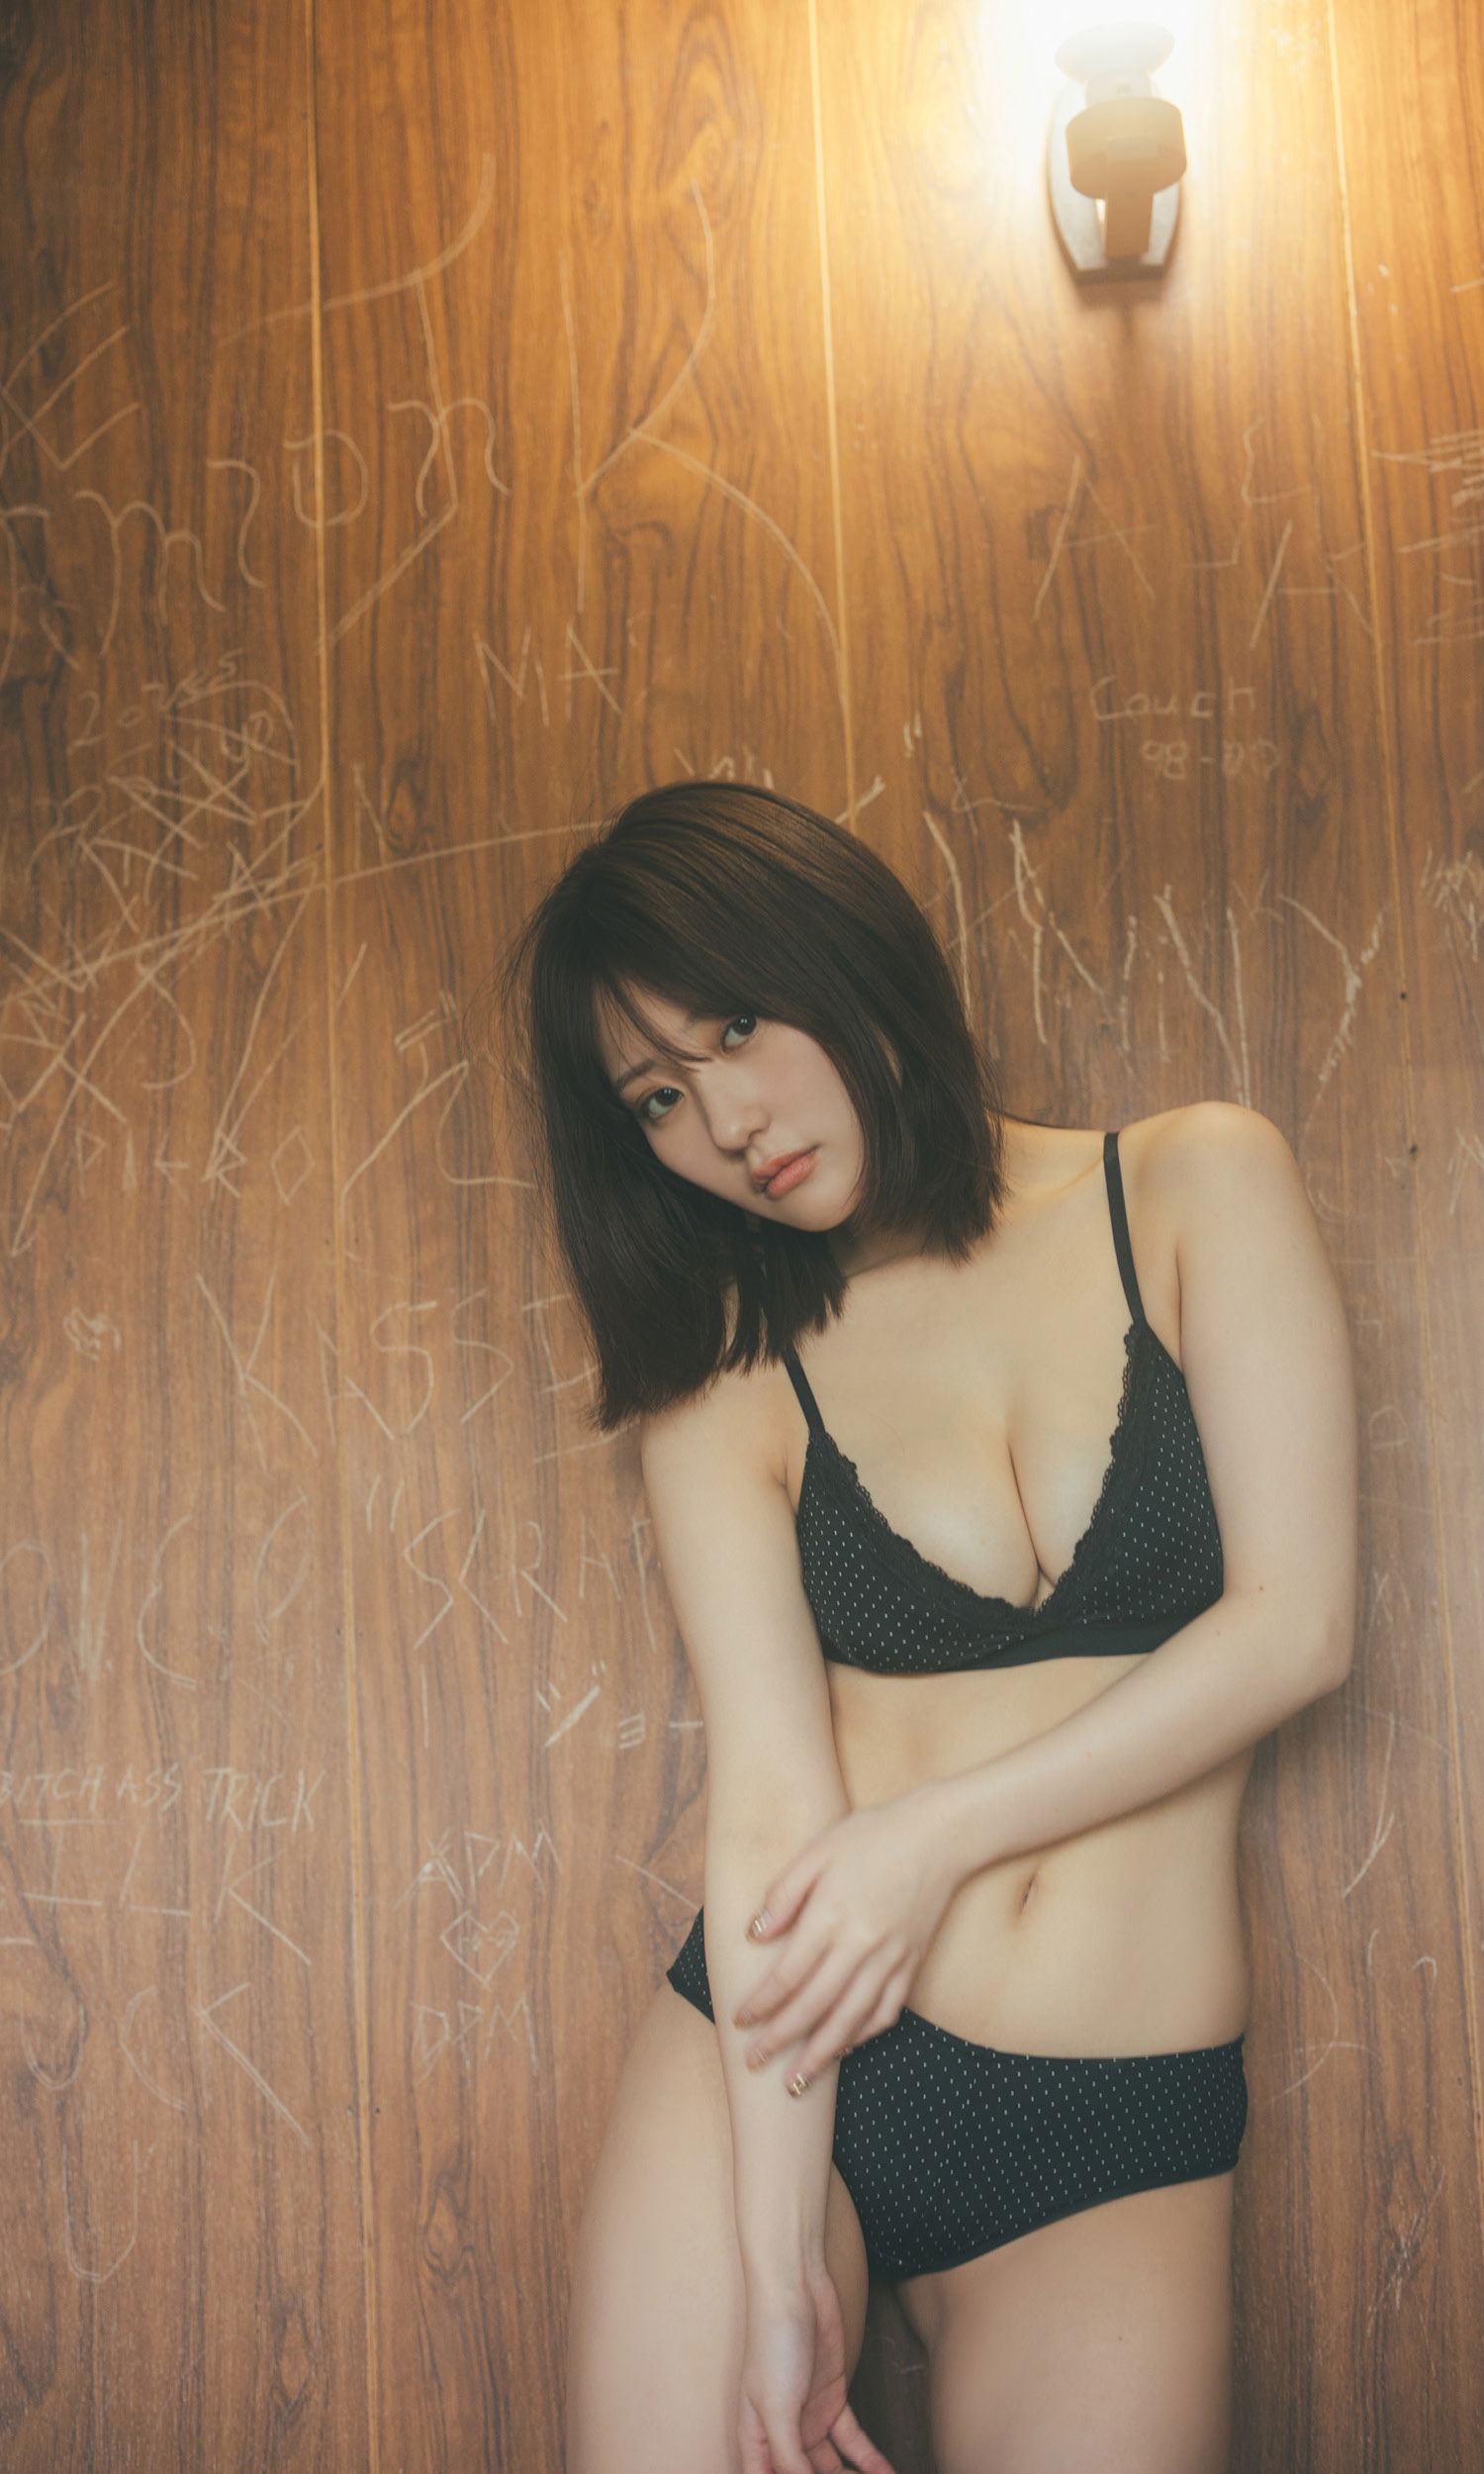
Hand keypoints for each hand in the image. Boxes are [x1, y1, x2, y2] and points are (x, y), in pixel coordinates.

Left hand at [732, 1789, 959, 2087]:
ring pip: (851, 2019)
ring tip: (796, 2082)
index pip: (789, 1973)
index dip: (762, 2002)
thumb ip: (785, 1893)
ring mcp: (891, 1959)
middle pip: (815, 2005)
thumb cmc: (873, 1835)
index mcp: (833, 1914)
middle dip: (781, 2039)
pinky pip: (886, 2011)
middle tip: (754, 2062)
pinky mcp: (912, 1964)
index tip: (740, 2019)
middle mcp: (862, 1944)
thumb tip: (756, 1934)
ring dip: (820, 2054)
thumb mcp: (820, 1849)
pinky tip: (843, 2046)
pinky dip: (862, 2035)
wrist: (941, 1835)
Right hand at [739, 2269, 897, 2473]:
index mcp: (756, 2438)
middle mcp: (782, 2434)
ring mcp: (809, 2418)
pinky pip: (854, 2442)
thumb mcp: (776, 2407)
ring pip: (832, 2467)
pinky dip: (870, 2461)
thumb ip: (788, 2456)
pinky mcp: (834, 2400)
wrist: (796, 2289)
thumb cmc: (773, 2342)